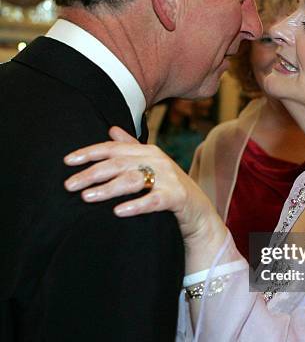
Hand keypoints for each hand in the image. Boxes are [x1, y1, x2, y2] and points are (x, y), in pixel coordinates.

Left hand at [64, 126, 226, 269]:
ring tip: (87, 197)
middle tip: (69, 185)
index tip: (67, 161)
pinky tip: (118, 211)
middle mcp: (158, 160)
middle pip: (118, 164)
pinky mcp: (177, 197)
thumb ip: (131, 148)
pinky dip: (136, 205)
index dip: (89, 153)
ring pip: (132, 180)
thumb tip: (111, 129)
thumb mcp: (151, 166)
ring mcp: (169, 178)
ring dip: (108, 188)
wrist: (199, 212)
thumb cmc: (170, 189)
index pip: (113, 148)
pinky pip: (153, 200)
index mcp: (148, 151)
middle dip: (91, 173)